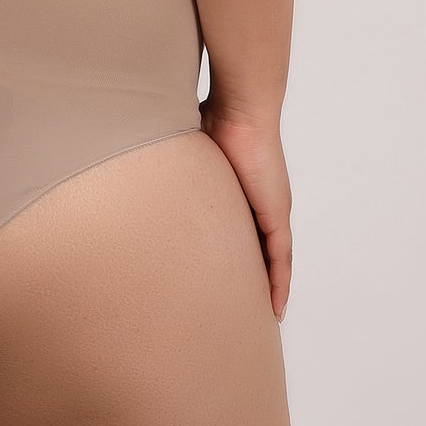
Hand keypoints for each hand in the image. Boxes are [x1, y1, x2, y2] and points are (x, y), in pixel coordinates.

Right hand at [200, 98, 291, 318]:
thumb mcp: (192, 156)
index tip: (234, 281)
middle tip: (249, 308)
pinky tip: (276, 305)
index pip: (245, 234)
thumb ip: (178, 166)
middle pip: (263, 252)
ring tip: (265, 316)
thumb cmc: (215, 120)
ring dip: (271, 288)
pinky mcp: (276, 214)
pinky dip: (280, 282)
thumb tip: (145, 162)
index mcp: (243, 192)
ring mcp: (272, 209)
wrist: (240, 109)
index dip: (242, 258)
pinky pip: (281, 258)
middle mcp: (262, 203)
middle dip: (258, 280)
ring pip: (275, 260)